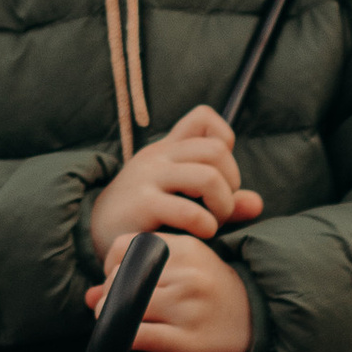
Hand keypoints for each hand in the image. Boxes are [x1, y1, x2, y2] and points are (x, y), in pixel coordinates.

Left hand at [86, 232, 253, 351]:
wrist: (258, 324)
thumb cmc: (214, 295)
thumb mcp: (187, 271)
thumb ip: (141, 275)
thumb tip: (88, 297)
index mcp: (188, 248)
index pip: (126, 246)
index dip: (110, 264)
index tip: (116, 279)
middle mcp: (188, 275)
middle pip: (121, 277)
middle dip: (110, 293)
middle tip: (116, 306)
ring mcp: (187, 308)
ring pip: (125, 305)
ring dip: (112, 317)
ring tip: (118, 323)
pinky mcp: (186, 340)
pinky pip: (138, 336)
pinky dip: (122, 339)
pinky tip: (124, 341)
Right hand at [88, 104, 263, 265]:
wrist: (95, 234)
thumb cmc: (144, 217)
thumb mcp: (182, 200)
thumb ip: (219, 197)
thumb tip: (256, 203)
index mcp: (168, 149)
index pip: (203, 118)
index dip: (224, 141)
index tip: (219, 173)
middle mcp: (158, 156)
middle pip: (217, 150)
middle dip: (231, 183)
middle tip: (220, 208)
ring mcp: (149, 178)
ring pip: (208, 177)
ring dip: (223, 205)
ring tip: (212, 223)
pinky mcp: (142, 205)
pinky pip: (188, 211)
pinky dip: (206, 225)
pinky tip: (200, 234)